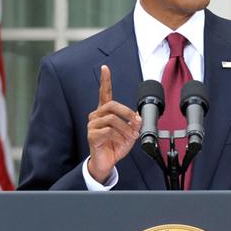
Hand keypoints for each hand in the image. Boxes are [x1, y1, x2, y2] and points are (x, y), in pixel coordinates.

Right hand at [87, 65, 140, 182]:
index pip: (104, 93)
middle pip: (112, 105)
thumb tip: (139, 115)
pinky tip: (121, 142)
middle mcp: (97, 116)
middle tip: (137, 122)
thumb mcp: (130, 133)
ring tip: (131, 137)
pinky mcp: (92, 135)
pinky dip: (119, 137)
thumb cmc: (116, 146)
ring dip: (126, 128)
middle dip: (127, 113)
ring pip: (112, 119)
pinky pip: (109, 131)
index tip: (105, 68)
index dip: (105, 80)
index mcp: (105, 112)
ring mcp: (93, 125)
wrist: (107, 162)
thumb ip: (134, 123)